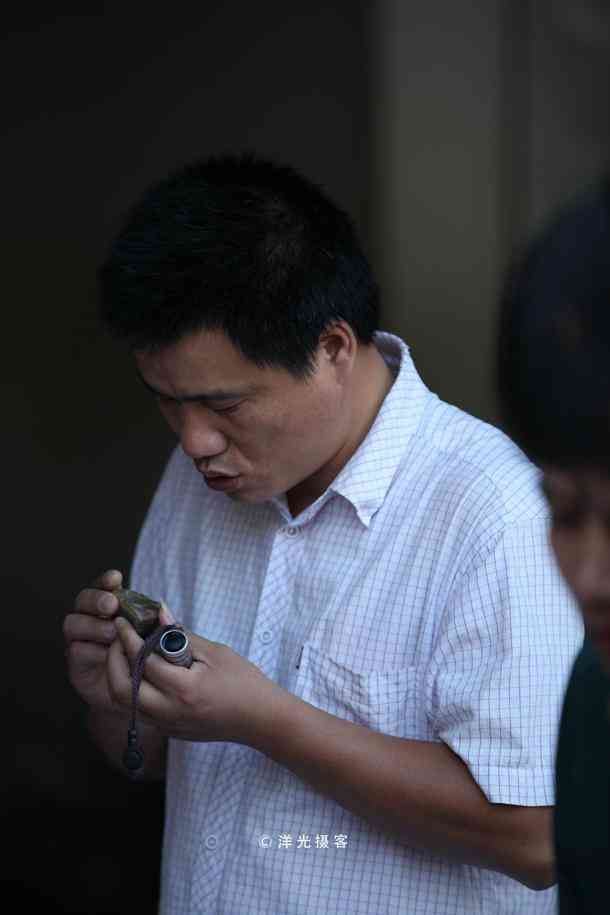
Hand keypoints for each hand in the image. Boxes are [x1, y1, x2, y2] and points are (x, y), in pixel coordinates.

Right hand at [63, 569, 173, 712]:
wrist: (134, 693)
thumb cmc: (145, 658)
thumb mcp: (153, 638)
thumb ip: (155, 622)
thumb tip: (164, 608)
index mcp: (110, 606)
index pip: (104, 586)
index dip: (107, 581)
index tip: (117, 578)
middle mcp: (90, 617)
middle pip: (83, 600)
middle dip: (97, 600)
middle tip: (112, 606)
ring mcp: (80, 639)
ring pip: (74, 623)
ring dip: (94, 625)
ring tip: (113, 633)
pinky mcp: (76, 662)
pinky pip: (77, 650)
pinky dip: (92, 650)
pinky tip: (107, 654)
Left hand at [108, 613, 283, 745]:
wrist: (259, 719)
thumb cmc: (243, 681)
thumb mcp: (215, 652)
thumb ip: (181, 634)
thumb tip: (159, 613)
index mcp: (183, 689)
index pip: (143, 661)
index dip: (128, 638)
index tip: (122, 621)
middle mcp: (170, 711)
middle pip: (121, 688)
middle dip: (113, 660)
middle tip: (119, 638)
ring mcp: (167, 725)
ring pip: (124, 703)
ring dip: (119, 675)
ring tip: (126, 652)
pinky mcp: (168, 731)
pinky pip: (138, 710)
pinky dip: (132, 689)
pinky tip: (141, 670)